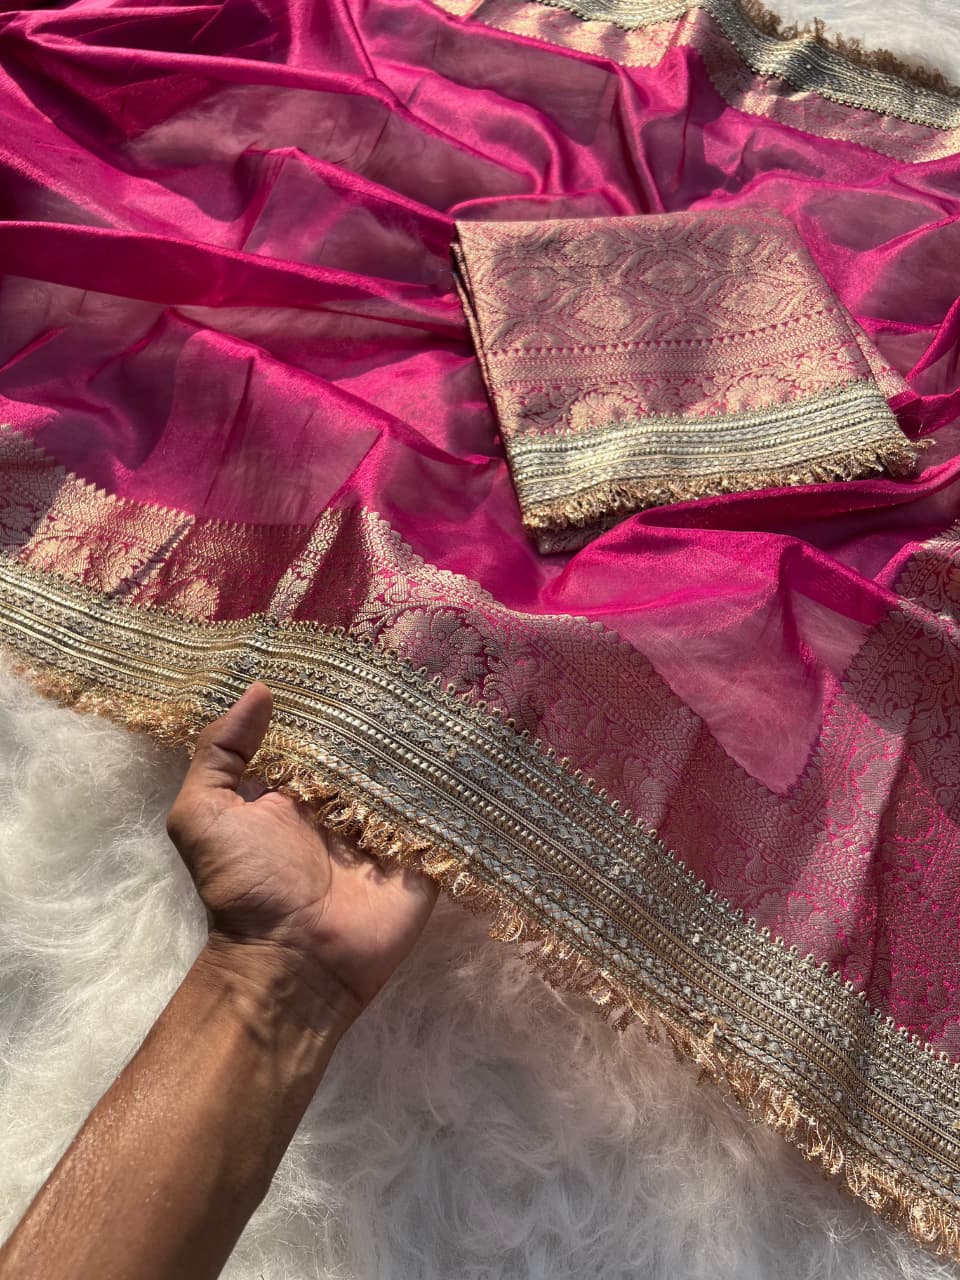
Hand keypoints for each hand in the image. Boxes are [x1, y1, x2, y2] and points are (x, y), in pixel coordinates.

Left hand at [166, 682, 437, 1022]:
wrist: (292, 964)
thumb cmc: (244, 887)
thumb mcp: (204, 814)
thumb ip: (220, 752)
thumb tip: (260, 690)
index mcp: (298, 791)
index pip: (323, 735)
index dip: (336, 702)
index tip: (361, 655)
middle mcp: (345, 806)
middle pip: (374, 751)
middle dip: (391, 719)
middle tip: (422, 666)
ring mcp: (388, 833)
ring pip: (414, 778)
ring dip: (429, 749)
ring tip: (458, 696)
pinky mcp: (424, 859)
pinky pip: (447, 818)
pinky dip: (460, 792)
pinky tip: (477, 751)